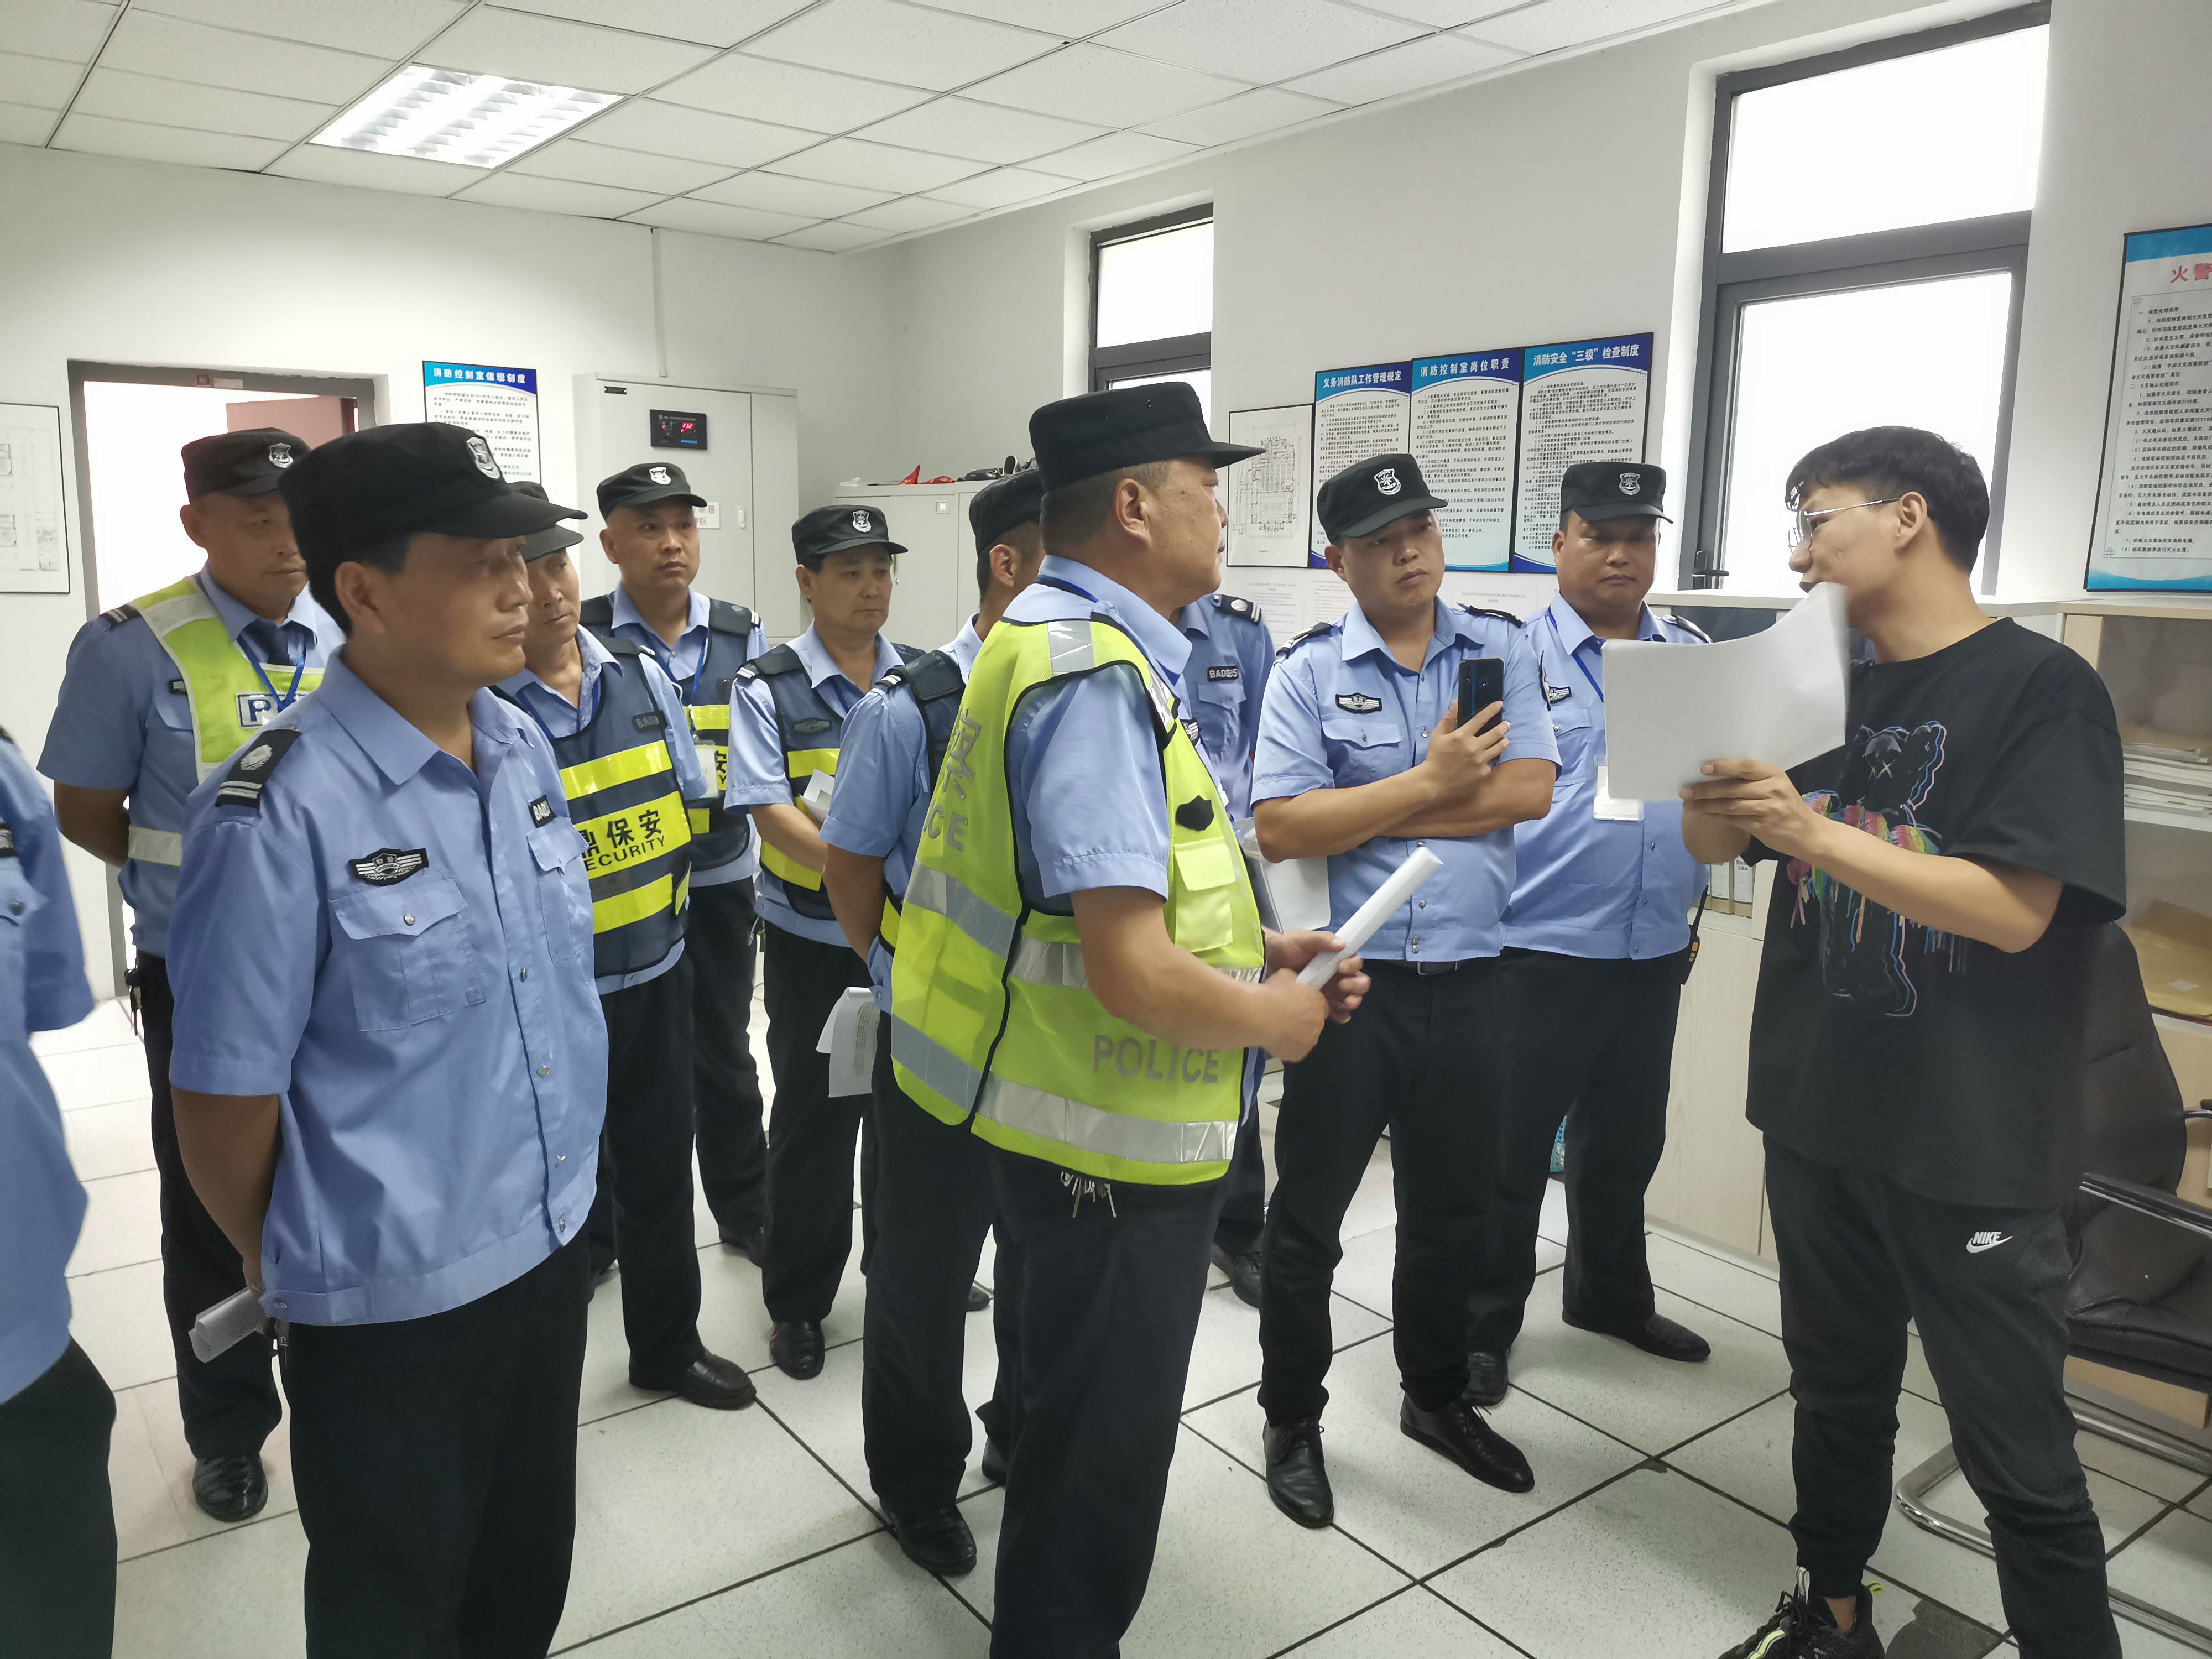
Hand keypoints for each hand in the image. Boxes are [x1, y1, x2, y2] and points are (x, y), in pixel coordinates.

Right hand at [1255, 970, 1331, 1061]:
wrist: (1260, 1015)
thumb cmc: (1273, 993)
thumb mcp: (1286, 976)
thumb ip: (1294, 982)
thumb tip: (1292, 982)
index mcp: (1319, 1003)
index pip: (1320, 1005)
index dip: (1308, 1005)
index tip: (1296, 1005)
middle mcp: (1319, 1023)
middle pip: (1314, 1023)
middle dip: (1302, 1020)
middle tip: (1285, 1016)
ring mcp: (1310, 1041)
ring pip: (1305, 1038)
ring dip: (1295, 1034)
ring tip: (1277, 1029)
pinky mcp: (1298, 1055)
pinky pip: (1293, 1050)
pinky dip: (1285, 1046)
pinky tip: (1274, 1038)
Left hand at [1265, 929, 1368, 1023]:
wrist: (1263, 963)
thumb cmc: (1284, 947)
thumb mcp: (1302, 939)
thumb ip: (1322, 940)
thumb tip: (1342, 944)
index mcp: (1334, 957)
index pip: (1354, 963)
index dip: (1353, 966)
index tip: (1341, 967)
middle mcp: (1334, 974)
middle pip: (1357, 982)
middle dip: (1356, 986)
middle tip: (1343, 986)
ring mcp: (1327, 990)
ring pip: (1349, 998)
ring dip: (1352, 1001)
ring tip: (1345, 1003)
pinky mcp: (1317, 1003)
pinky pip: (1335, 1011)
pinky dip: (1341, 1014)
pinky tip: (1339, 1016)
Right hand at [1420, 704, 1509, 795]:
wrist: (1434, 783)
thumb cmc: (1435, 757)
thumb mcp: (1438, 736)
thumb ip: (1449, 719)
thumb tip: (1456, 703)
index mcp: (1462, 736)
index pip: (1481, 718)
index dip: (1492, 709)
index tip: (1499, 704)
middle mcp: (1473, 747)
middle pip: (1496, 732)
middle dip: (1504, 726)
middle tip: (1506, 724)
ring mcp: (1480, 761)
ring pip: (1500, 747)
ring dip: (1503, 741)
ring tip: (1503, 739)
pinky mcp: (1483, 773)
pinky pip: (1491, 763)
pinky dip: (1490, 759)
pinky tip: (1486, 759)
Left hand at [1680, 759, 1823, 859]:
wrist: (1807, 832)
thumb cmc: (1786, 804)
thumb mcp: (1775, 785)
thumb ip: (1752, 779)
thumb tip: (1714, 774)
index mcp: (1774, 774)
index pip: (1746, 766)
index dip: (1724, 766)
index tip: (1703, 768)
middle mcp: (1772, 789)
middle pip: (1733, 788)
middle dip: (1706, 789)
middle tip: (1685, 790)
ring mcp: (1768, 809)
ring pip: (1730, 805)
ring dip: (1706, 805)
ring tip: (1688, 804)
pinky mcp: (1762, 826)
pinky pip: (1733, 820)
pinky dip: (1716, 816)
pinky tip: (1703, 814)